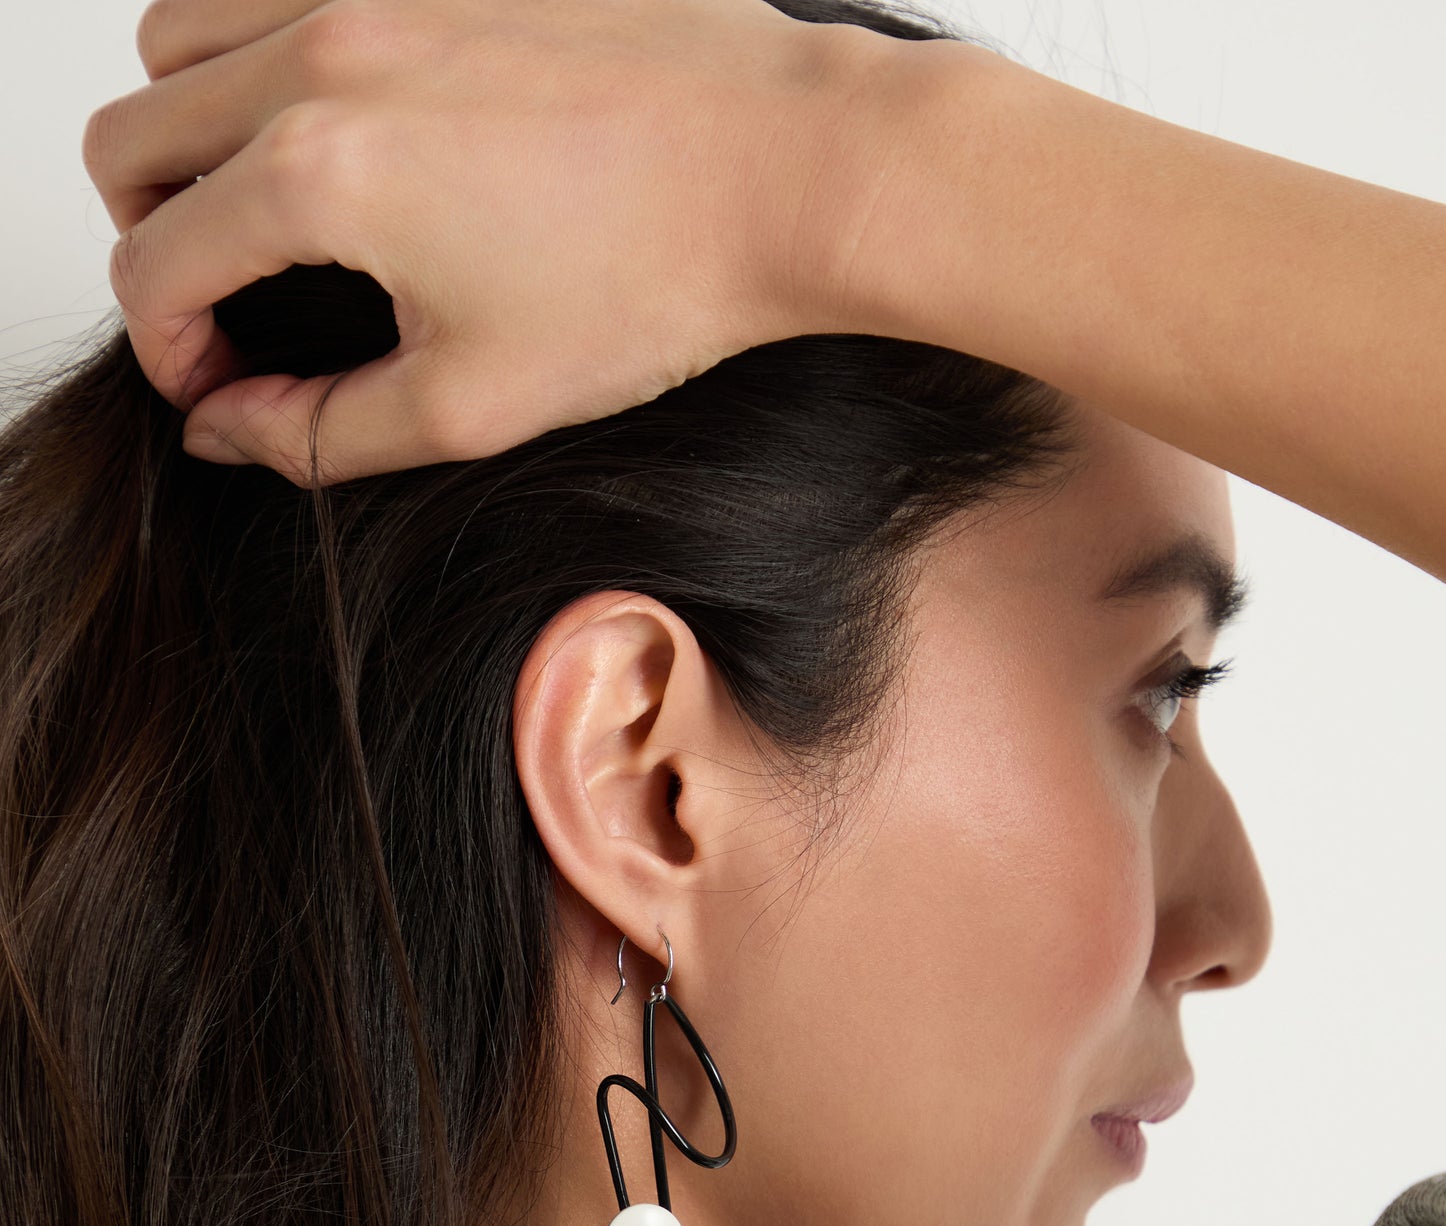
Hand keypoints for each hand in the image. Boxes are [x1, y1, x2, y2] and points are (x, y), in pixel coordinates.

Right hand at [83, 0, 879, 484]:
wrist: (780, 170)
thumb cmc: (653, 281)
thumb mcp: (470, 405)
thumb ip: (317, 430)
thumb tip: (225, 426)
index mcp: (318, 172)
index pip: (154, 265)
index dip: (170, 352)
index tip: (221, 388)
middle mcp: (319, 53)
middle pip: (128, 136)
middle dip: (156, 237)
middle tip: (229, 304)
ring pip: (178, 37)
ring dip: (188, 129)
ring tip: (266, 207)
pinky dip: (260, 49)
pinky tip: (335, 123)